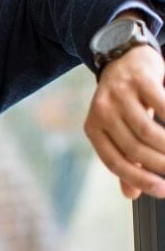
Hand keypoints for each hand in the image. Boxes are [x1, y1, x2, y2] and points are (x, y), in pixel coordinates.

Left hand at [85, 39, 164, 198]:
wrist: (123, 57)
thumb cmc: (123, 101)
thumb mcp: (116, 128)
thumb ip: (124, 157)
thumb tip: (130, 193)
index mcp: (93, 128)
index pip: (114, 161)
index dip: (139, 180)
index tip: (163, 191)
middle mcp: (102, 112)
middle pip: (133, 148)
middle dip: (160, 165)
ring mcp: (120, 95)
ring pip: (147, 130)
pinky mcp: (140, 80)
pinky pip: (162, 105)